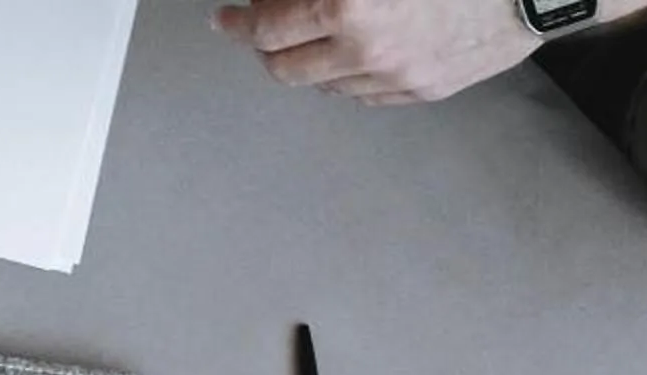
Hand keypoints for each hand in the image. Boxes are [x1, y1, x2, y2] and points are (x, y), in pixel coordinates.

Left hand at [213, 0, 535, 102]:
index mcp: (351, 2)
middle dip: (266, 47)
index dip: (239, 21)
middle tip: (264, 27)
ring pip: (322, 83)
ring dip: (309, 60)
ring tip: (316, 33)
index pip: (267, 25)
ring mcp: (395, 77)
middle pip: (283, 67)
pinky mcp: (421, 92)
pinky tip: (354, 51)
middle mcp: (367, 48)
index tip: (225, 19)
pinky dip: (347, 74)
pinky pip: (362, 94)